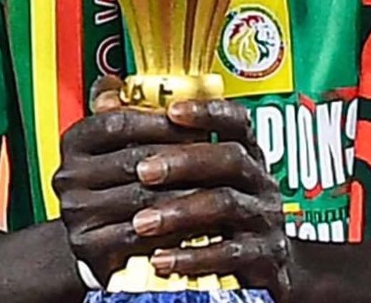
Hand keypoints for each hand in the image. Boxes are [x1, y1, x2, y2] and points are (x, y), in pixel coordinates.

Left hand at [52, 77, 291, 300]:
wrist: (253, 270)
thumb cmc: (210, 215)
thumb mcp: (189, 176)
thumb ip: (151, 137)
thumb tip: (105, 101)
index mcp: (244, 152)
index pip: (235, 119)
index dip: (207, 111)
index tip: (172, 110)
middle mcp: (259, 180)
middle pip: (230, 158)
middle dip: (184, 161)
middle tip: (143, 171)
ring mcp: (264, 218)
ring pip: (227, 204)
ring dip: (181, 211)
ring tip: (141, 222)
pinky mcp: (265, 258)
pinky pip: (230, 254)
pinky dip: (193, 257)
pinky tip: (160, 260)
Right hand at [54, 76, 206, 285]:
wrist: (96, 238)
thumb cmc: (116, 181)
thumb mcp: (114, 141)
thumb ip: (120, 108)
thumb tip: (119, 81)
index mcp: (74, 141)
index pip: (118, 122)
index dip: (160, 122)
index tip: (193, 122)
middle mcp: (69, 176)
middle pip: (135, 159)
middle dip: (181, 157)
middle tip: (218, 155)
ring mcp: (78, 214)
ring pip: (144, 199)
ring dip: (185, 194)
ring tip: (218, 188)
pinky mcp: (92, 249)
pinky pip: (143, 237)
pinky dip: (175, 230)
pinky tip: (200, 223)